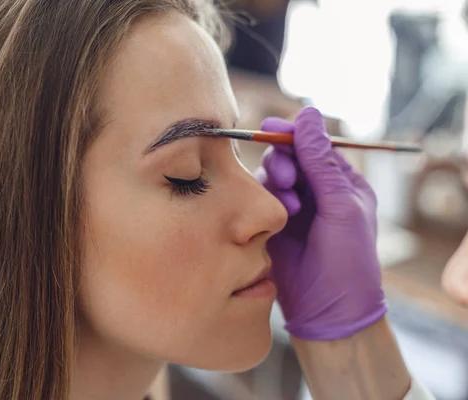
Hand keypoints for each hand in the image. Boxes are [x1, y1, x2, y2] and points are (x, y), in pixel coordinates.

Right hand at [254, 108, 385, 339]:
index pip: (315, 145)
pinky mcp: (273, 224)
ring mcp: (294, 208)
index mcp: (342, 182)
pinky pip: (260, 199)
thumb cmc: (348, 260)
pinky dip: (266, 202)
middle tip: (286, 178)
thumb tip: (307, 114)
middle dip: (284, 161)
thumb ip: (320, 161)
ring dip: (277, 184)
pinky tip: (280, 217)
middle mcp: (317, 191)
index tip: (270, 128)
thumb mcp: (340, 206)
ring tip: (291, 207)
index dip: (294, 134)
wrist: (329, 312)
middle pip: (290, 156)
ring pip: (272, 176)